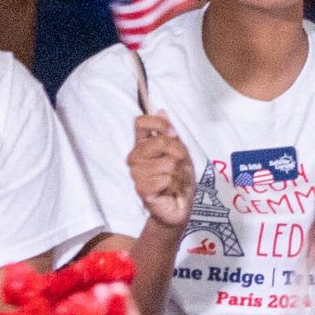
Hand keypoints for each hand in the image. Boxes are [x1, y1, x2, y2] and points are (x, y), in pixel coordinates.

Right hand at [128, 113, 194, 229]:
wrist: (180, 204)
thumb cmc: (178, 176)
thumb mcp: (179, 150)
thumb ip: (169, 132)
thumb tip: (160, 110)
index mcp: (142, 145)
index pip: (141, 122)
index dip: (160, 124)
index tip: (173, 133)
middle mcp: (135, 158)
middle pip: (160, 142)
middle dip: (178, 153)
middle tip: (178, 165)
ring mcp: (136, 174)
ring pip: (167, 163)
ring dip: (178, 173)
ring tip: (174, 180)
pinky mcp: (142, 190)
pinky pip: (166, 179)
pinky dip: (175, 184)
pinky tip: (170, 190)